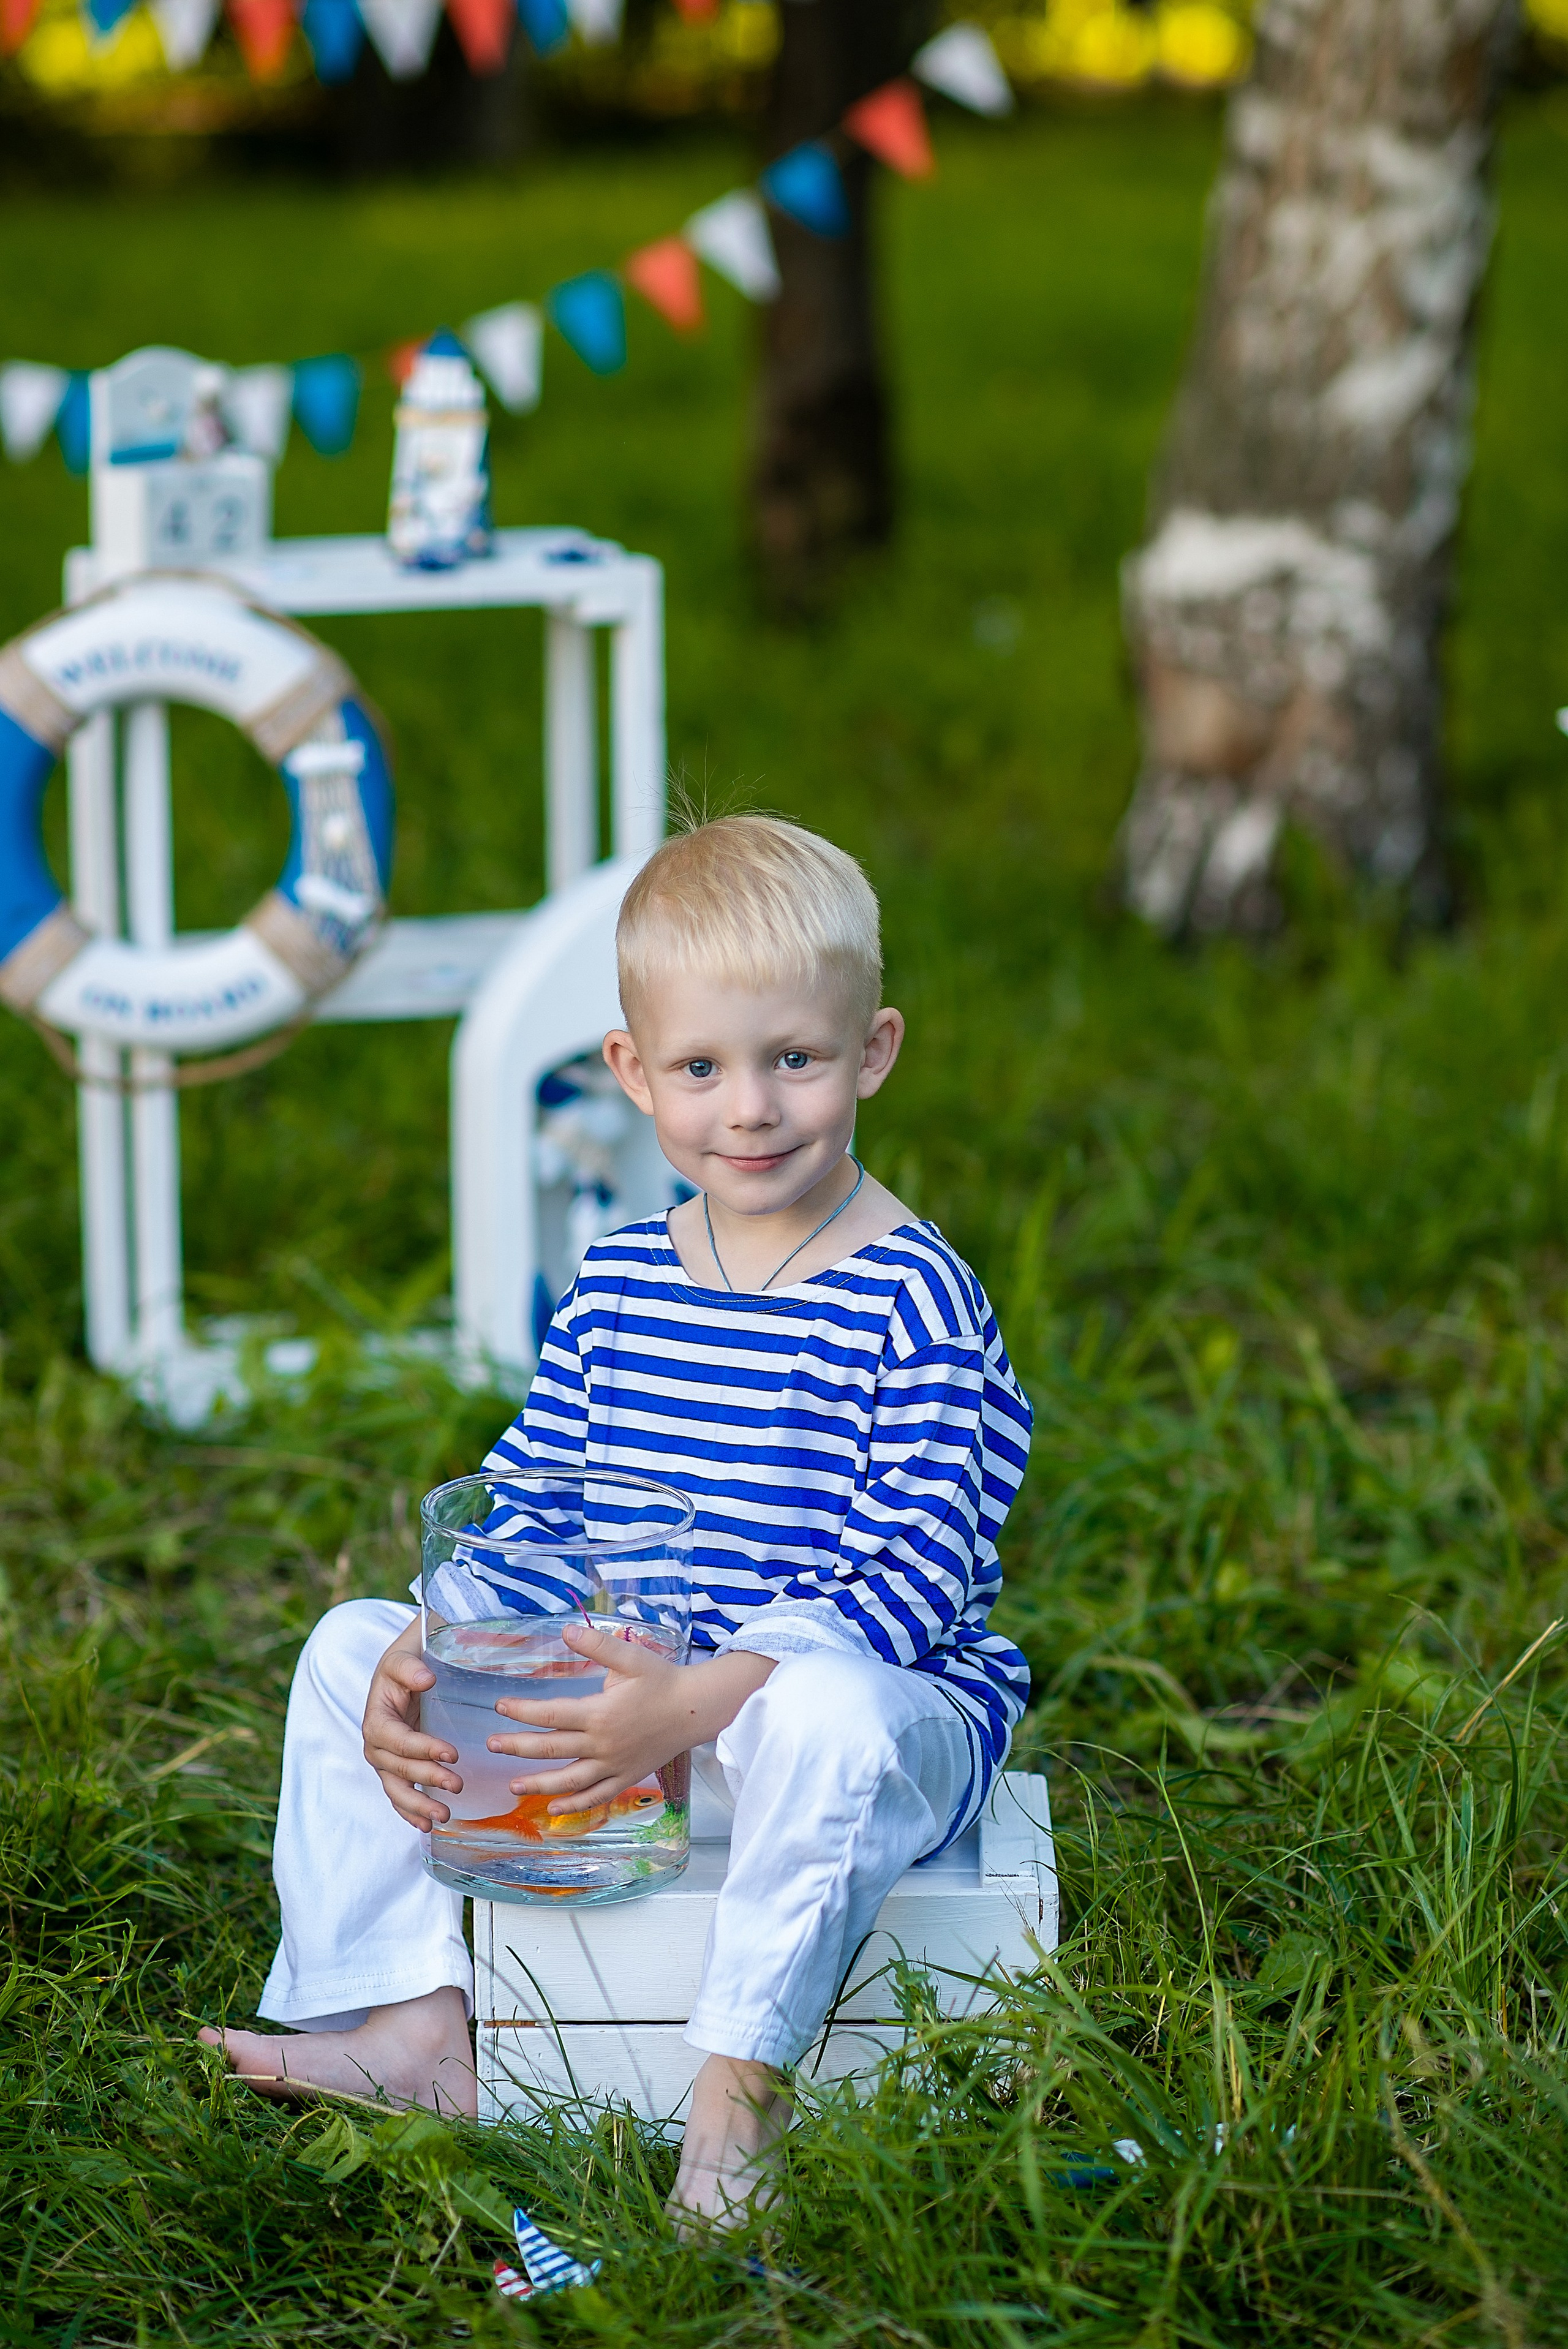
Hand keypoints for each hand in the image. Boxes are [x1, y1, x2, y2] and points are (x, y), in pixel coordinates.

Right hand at [361, 1617, 461, 1829]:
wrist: (406, 1667)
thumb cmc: (406, 1662)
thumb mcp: (403, 1657)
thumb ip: (410, 1667)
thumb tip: (425, 1678)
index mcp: (376, 1719)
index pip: (397, 1740)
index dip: (422, 1749)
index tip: (451, 1754)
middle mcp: (376, 1744)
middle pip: (398, 1768)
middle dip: (426, 1778)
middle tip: (457, 1785)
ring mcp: (385, 1760)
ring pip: (396, 1788)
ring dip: (418, 1805)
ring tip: (443, 1816)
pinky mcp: (396, 1768)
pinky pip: (398, 1795)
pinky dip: (410, 1812)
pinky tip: (426, 1825)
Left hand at [491, 1623, 774, 1811]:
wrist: (696, 1709)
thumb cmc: (663, 1680)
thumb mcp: (631, 1656)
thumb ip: (596, 1644)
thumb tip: (566, 1630)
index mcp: (599, 1713)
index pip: (550, 1715)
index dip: (521, 1712)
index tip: (499, 1708)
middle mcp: (602, 1744)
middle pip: (551, 1749)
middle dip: (518, 1748)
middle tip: (491, 1746)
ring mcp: (614, 1765)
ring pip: (569, 1781)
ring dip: (538, 1785)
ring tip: (513, 1786)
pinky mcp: (626, 1777)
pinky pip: (597, 1796)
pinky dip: (575, 1805)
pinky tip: (554, 1808)